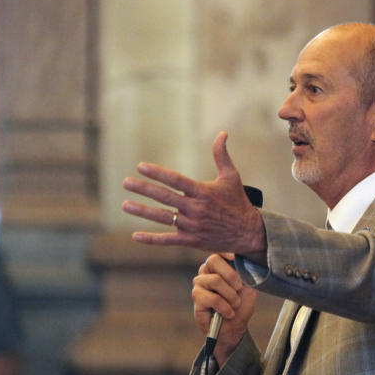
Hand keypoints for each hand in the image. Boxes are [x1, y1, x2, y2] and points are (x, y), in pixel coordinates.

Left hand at [122, 132, 266, 262]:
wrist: (248, 233)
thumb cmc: (238, 202)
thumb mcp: (231, 177)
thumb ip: (222, 155)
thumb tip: (222, 133)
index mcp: (203, 192)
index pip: (176, 180)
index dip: (158, 173)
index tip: (141, 166)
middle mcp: (195, 209)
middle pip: (165, 197)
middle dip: (144, 189)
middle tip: (126, 182)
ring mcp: (192, 226)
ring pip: (162, 218)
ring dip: (143, 211)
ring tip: (125, 205)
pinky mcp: (191, 241)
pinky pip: (168, 240)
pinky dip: (151, 239)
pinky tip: (135, 236)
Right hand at [193, 253, 257, 364]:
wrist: (234, 328)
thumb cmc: (241, 306)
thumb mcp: (249, 287)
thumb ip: (247, 274)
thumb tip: (246, 261)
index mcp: (219, 266)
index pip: (218, 252)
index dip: (226, 252)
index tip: (236, 258)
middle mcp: (206, 272)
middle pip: (213, 260)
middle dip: (231, 275)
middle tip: (239, 288)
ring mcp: (199, 284)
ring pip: (215, 280)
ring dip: (231, 295)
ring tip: (235, 304)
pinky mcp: (196, 299)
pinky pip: (212, 298)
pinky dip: (225, 307)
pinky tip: (229, 313)